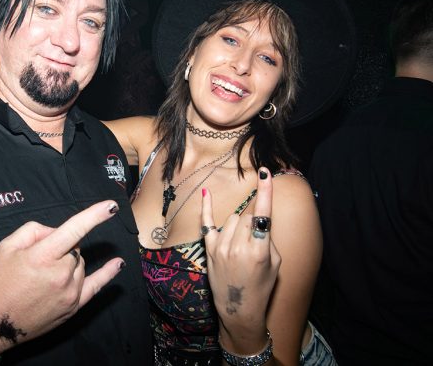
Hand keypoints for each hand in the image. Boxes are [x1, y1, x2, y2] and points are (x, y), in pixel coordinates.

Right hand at [0, 200, 122, 353]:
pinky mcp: (73, 307)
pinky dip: (108, 274)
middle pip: (74, 248)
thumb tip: (58, 232)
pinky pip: (96, 286)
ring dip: (70, 263)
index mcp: (42, 256)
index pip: (73, 230)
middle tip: (39, 260)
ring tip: (44, 276)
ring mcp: (69, 292)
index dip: (94, 216)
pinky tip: (118, 263)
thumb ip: (35, 230)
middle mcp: (60, 274)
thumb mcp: (7, 246)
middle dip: (62, 247)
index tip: (111, 206)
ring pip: (81, 264)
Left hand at [201, 168, 280, 350]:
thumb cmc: (262, 286)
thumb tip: (259, 218)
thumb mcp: (275, 264)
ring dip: (239, 224)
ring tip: (242, 245)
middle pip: (247, 216)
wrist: (239, 309)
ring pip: (232, 218)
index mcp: (259, 250)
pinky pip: (207, 223)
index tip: (266, 172)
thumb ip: (267, 238)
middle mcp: (238, 246)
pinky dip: (206, 208)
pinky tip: (206, 192)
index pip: (262, 214)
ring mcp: (222, 247)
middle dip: (252, 222)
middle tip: (254, 240)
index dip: (265, 192)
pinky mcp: (210, 250)